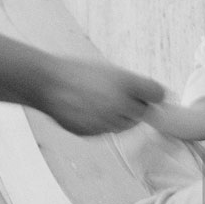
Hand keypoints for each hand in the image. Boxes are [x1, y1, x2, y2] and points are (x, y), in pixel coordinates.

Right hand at [39, 56, 164, 135]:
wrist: (47, 82)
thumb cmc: (77, 72)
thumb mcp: (109, 71)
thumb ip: (132, 84)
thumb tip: (154, 96)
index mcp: (126, 82)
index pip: (157, 94)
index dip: (153, 94)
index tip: (150, 95)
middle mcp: (119, 103)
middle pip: (143, 113)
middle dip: (137, 108)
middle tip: (121, 98)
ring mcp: (106, 121)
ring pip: (125, 126)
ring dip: (121, 118)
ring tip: (102, 103)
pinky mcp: (94, 133)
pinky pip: (106, 131)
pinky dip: (103, 124)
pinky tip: (89, 110)